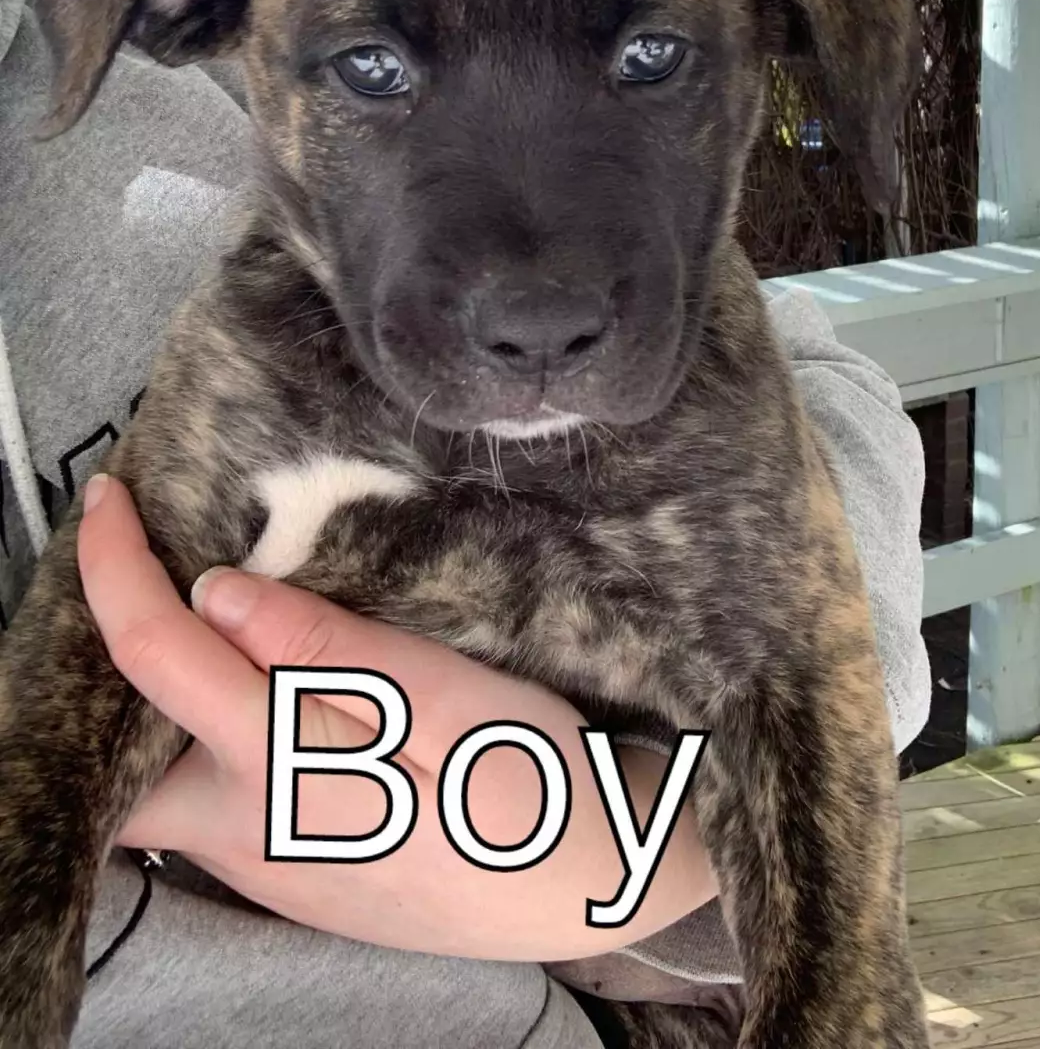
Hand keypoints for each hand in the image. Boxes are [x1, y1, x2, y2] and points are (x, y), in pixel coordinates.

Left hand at [77, 475, 716, 960]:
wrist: (590, 892)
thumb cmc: (538, 786)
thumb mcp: (455, 701)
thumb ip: (332, 653)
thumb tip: (215, 595)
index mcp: (288, 776)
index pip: (157, 660)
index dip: (115, 571)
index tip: (109, 497)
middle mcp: (248, 835)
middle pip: (112, 756)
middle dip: (99, 664)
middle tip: (142, 568)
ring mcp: (262, 868)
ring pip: (154, 783)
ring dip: (152, 700)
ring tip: (192, 615)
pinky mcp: (287, 874)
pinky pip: (202, 802)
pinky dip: (195, 733)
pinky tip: (247, 687)